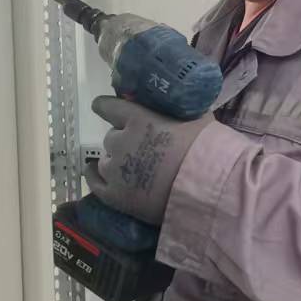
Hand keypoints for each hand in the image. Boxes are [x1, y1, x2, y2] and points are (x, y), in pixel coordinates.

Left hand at [84, 96, 212, 225]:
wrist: (208, 187)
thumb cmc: (207, 148)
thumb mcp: (195, 116)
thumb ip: (176, 110)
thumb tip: (177, 105)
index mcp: (138, 119)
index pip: (108, 107)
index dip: (104, 107)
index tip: (100, 106)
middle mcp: (121, 142)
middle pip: (111, 138)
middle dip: (123, 141)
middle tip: (141, 150)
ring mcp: (115, 170)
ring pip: (105, 161)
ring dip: (115, 161)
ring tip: (131, 170)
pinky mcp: (115, 196)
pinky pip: (96, 183)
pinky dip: (93, 177)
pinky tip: (92, 173)